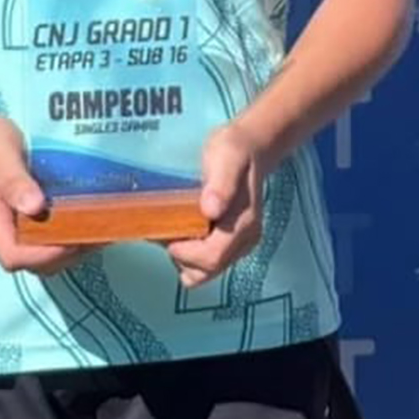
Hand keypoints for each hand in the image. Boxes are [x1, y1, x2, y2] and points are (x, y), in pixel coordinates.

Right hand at [0, 112, 89, 274]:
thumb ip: (14, 181)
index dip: (46, 254)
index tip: (76, 238)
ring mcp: (8, 229)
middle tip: (98, 231)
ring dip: (69, 248)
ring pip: (39, 255)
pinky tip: (86, 220)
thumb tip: (35, 207)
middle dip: (65, 253)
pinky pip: (42, 239)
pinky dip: (65, 236)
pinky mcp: (19, 222)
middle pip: (30, 262)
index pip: (13, 256)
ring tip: (99, 228)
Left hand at [164, 122, 263, 287]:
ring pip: (206, 272)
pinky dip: (192, 255)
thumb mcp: (226, 158)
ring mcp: (240, 245)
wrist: (250, 147)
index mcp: (244, 225)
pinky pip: (208, 263)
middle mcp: (245, 240)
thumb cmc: (235, 150)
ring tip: (177, 229)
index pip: (212, 258)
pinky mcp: (233, 244)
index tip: (168, 233)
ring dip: (185, 258)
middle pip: (208, 270)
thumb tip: (210, 210)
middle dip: (182, 257)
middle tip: (170, 230)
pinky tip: (186, 231)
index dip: (185, 253)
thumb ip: (221, 183)